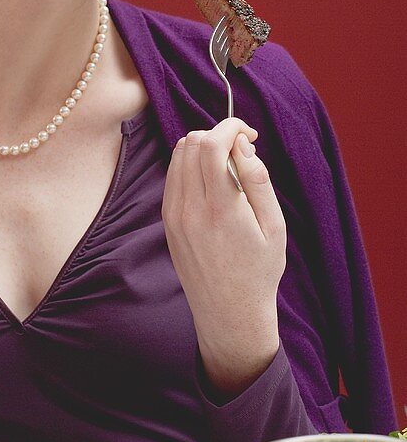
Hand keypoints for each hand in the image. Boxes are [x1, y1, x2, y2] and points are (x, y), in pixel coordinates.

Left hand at [161, 118, 286, 394]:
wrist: (228, 314)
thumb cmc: (259, 271)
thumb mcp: (274, 227)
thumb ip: (258, 180)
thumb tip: (242, 144)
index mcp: (220, 209)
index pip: (210, 145)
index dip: (230, 127)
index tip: (249, 133)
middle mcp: (189, 209)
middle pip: (191, 144)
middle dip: (217, 135)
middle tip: (242, 148)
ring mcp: (173, 215)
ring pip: (178, 156)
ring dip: (202, 148)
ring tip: (229, 163)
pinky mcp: (167, 222)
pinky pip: (172, 177)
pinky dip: (189, 166)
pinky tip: (212, 180)